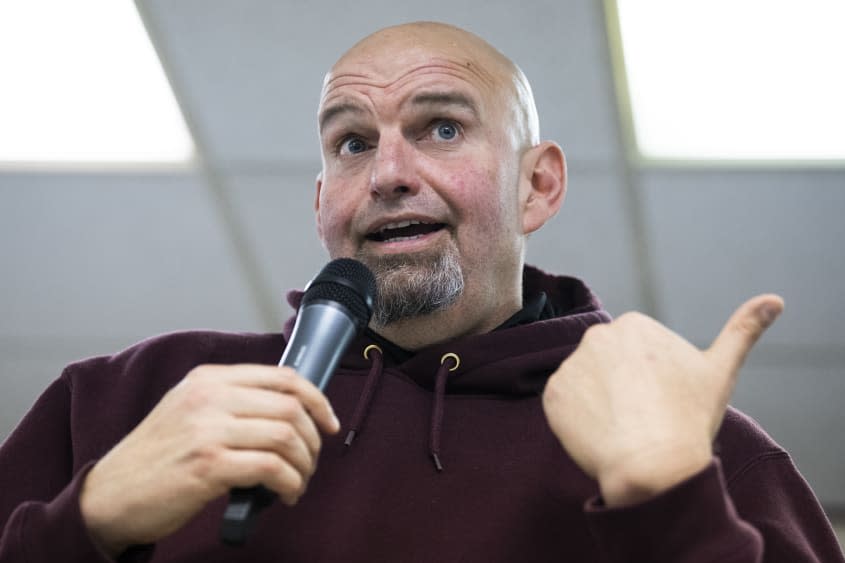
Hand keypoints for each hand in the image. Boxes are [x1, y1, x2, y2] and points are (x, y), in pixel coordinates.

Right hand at [79, 364, 339, 555]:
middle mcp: (209, 397)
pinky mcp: (208, 465)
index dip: (317, 399)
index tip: (328, 421)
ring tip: (296, 482)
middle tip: (310, 461)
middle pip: (290, 406)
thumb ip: (232, 403)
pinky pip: (272, 468)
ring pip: (286, 437)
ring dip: (303, 465)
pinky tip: (284, 495)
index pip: (282, 376)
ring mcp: (208, 430)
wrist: (108, 496)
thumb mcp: (189, 411)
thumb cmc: (154, 458)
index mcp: (209, 379)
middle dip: (312, 439)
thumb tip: (289, 412)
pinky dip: (289, 484)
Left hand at [542, 294, 782, 506]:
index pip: (634, 356)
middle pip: (607, 368)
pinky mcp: (552, 395)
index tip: (661, 402)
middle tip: (641, 418)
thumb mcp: (719, 372)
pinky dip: (578, 421)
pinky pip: (563, 406)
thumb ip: (743, 331)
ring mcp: (570, 365)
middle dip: (622, 390)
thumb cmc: (688, 420)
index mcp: (634, 325)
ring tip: (622, 428)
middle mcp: (596, 336)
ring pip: (586, 387)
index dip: (649, 384)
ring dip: (599, 404)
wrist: (653, 467)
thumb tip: (775, 300)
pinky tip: (599, 434)